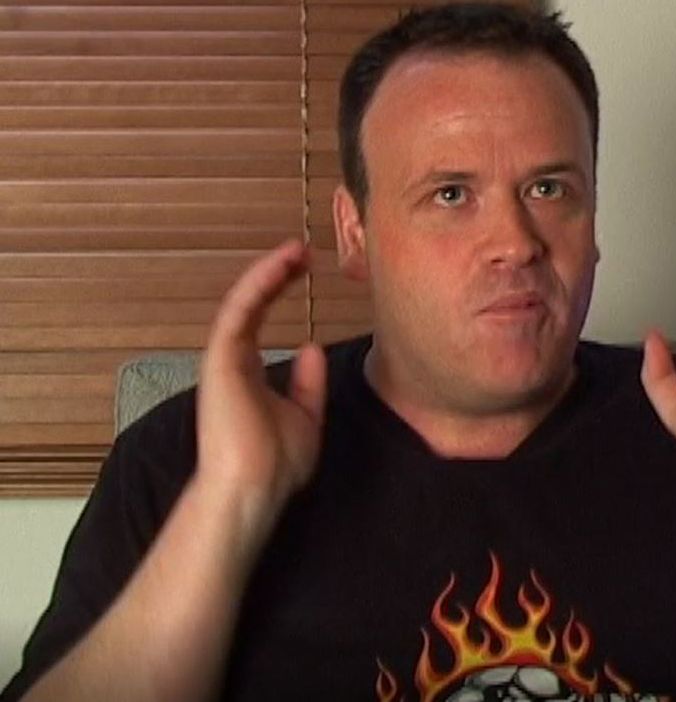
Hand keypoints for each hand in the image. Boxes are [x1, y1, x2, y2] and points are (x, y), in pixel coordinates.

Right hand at [195, 239, 326, 535]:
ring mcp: (223, 357)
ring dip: (268, 271)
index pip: (261, 318)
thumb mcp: (305, 415)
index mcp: (248, 370)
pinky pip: (238, 310)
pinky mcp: (220, 358)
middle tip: (302, 250)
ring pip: (243, 300)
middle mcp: (232, 359)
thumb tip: (311, 346)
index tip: (306, 266)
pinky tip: (279, 264)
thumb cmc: (277, 461)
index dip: (280, 288)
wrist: (255, 487)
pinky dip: (258, 284)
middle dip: (275, 273)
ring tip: (296, 248)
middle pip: (250, 303)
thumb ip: (307, 382)